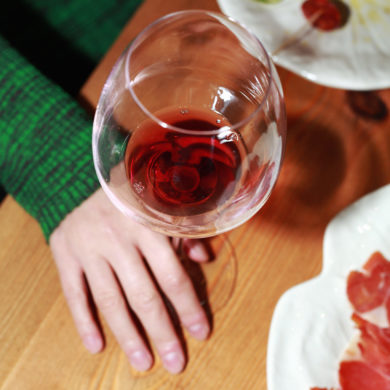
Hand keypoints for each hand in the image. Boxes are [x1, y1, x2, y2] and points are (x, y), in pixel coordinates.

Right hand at [49, 189, 209, 373]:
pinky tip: (96, 346)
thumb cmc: (132, 200)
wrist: (82, 183)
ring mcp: (89, 247)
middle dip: (161, 331)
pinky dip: (83, 322)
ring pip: (110, 300)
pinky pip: (73, 293)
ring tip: (143, 361)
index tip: (200, 333)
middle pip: (142, 294)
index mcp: (148, 226)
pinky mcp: (64, 253)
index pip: (172, 275)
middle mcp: (118, 238)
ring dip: (127, 335)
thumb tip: (205, 259)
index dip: (188, 307)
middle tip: (175, 362)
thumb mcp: (161, 208)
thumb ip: (183, 234)